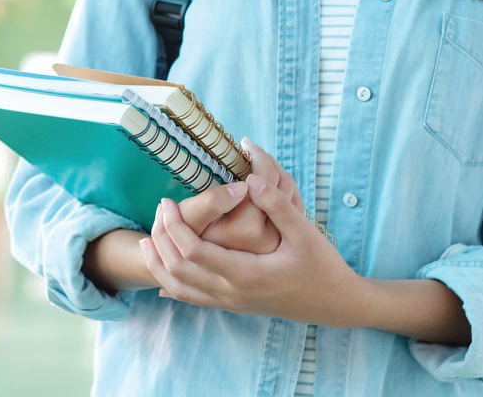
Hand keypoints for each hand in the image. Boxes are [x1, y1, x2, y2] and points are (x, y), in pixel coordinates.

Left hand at [141, 174, 366, 327]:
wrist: (335, 304)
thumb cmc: (322, 267)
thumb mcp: (306, 234)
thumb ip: (278, 205)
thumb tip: (250, 178)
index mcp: (246, 274)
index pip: (193, 250)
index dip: (174, 225)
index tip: (167, 201)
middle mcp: (232, 292)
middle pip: (177, 269)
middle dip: (161, 238)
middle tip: (159, 211)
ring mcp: (230, 302)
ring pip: (179, 288)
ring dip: (158, 263)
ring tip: (147, 239)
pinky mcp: (232, 304)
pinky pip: (192, 299)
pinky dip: (172, 284)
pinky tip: (162, 276)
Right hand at [177, 137, 303, 253]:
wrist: (194, 259)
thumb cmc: (186, 232)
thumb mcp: (190, 216)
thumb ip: (212, 202)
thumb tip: (243, 186)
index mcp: (246, 232)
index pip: (264, 181)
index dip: (257, 156)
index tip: (243, 143)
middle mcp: (268, 240)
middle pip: (281, 185)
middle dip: (267, 160)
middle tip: (250, 148)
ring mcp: (277, 242)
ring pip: (289, 193)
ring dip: (275, 172)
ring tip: (257, 161)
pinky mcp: (281, 241)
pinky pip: (292, 205)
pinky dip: (280, 188)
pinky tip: (263, 181)